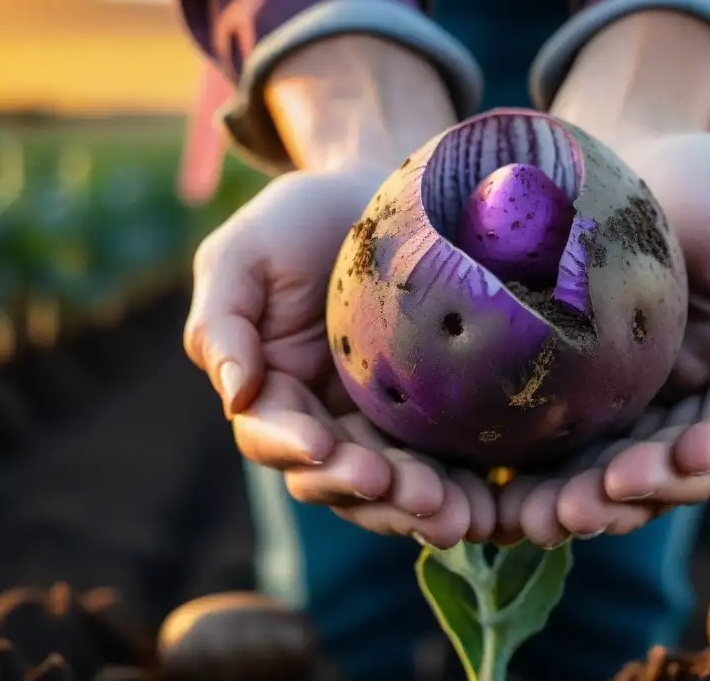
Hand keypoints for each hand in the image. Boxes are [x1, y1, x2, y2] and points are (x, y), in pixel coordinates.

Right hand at [184, 170, 492, 547]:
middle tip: (413, 495)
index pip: (273, 434)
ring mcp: (380, 424)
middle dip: (370, 490)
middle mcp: (323, 419)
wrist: (384, 195)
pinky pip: (442, 462)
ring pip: (391, 484)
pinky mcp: (433, 418)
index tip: (324, 446)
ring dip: (418, 504)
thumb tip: (233, 392)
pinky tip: (487, 503)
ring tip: (458, 515)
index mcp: (271, 390)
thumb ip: (222, 321)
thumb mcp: (243, 254)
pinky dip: (460, 487)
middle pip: (336, 476)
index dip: (294, 446)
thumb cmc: (302, 219)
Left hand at [494, 341, 709, 547]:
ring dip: (596, 503)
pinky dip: (555, 483)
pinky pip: (576, 452)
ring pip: (628, 473)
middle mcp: (702, 395)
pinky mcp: (590, 400)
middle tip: (597, 500)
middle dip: (647, 487)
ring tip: (552, 517)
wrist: (630, 164)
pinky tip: (520, 502)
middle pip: (684, 463)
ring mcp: (644, 403)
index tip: (689, 456)